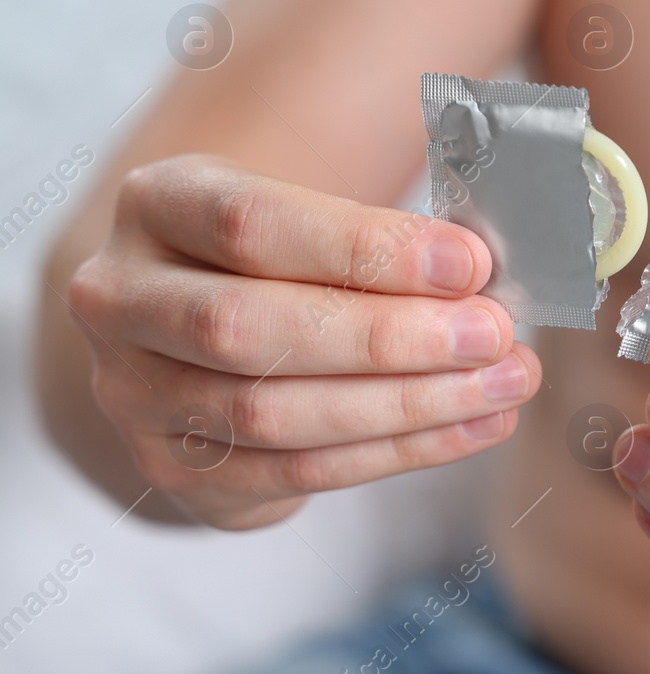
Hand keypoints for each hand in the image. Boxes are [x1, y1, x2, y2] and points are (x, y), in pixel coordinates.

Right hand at [65, 155, 537, 528]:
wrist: (201, 327)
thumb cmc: (285, 254)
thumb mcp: (313, 209)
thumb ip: (383, 232)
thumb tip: (479, 272)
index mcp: (157, 203)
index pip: (251, 223)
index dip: (366, 248)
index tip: (469, 263)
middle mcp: (121, 298)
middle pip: (249, 328)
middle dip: (389, 338)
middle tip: (494, 334)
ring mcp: (134, 394)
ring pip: (271, 412)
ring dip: (408, 404)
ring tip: (504, 383)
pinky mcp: (174, 467)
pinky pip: (296, 470)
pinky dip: (400, 450)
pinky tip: (475, 425)